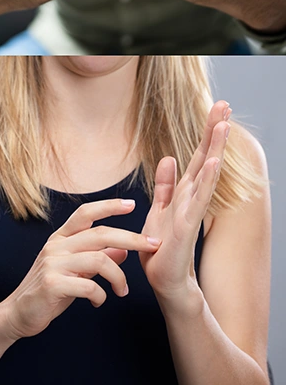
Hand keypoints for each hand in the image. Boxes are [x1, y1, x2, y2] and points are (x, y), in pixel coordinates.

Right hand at [0, 199, 160, 340]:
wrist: (19, 313)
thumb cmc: (49, 292)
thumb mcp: (75, 271)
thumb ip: (97, 258)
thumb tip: (123, 249)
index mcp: (60, 239)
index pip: (85, 214)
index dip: (109, 206)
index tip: (132, 204)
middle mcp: (56, 246)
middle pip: (100, 234)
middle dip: (132, 238)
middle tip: (154, 245)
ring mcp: (53, 264)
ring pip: (100, 260)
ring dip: (119, 277)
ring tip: (122, 291)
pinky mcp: (53, 284)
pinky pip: (90, 286)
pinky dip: (102, 296)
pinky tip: (98, 302)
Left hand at [141, 101, 230, 306]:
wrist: (165, 280)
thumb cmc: (162, 247)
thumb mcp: (159, 210)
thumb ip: (165, 186)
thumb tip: (169, 157)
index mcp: (184, 192)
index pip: (198, 157)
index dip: (206, 133)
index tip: (217, 108)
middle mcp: (193, 198)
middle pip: (206, 159)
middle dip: (214, 132)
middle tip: (224, 104)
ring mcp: (192, 211)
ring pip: (206, 174)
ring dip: (215, 150)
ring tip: (224, 126)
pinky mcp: (187, 226)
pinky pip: (197, 200)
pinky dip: (206, 181)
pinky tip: (214, 164)